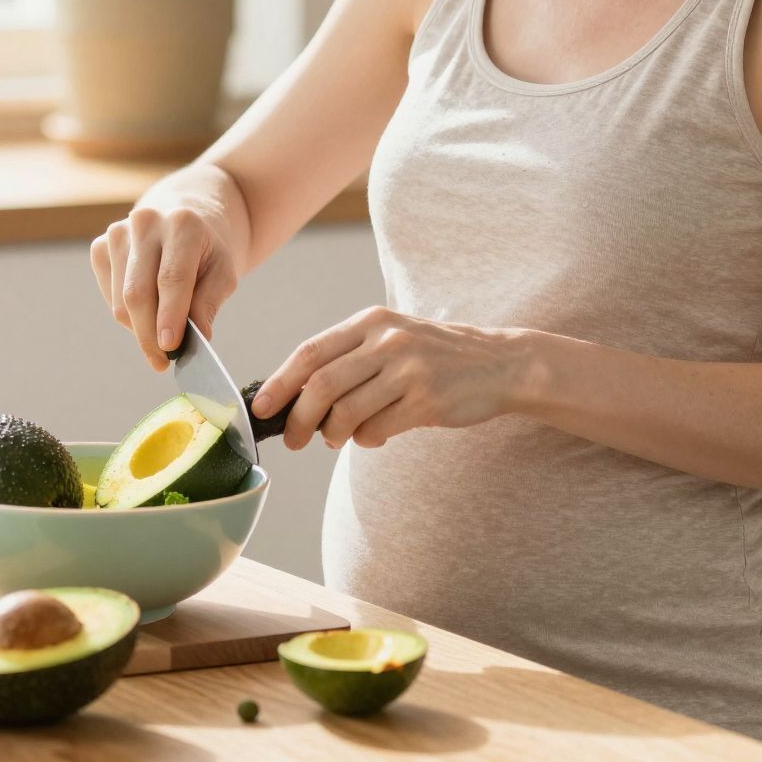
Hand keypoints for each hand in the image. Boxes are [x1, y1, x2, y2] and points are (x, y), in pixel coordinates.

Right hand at [90, 202, 238, 371]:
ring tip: (162, 333)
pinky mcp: (100, 247)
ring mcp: (117, 233)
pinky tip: (147, 311)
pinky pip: (108, 296)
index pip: (172, 278)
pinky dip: (127, 315)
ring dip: (140, 328)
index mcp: (183, 224)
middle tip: (162, 361)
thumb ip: (209, 303)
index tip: (170, 347)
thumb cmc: (207, 250)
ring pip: (120, 301)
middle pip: (138, 293)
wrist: (185, 216)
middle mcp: (145, 222)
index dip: (169, 316)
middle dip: (149, 335)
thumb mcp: (223, 272)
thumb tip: (197, 337)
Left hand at [250, 306, 535, 450]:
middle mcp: (388, 340)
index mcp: (372, 321)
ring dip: (332, 434)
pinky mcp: (427, 400)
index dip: (280, 382)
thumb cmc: (437, 355)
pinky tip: (373, 436)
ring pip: (347, 412)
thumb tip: (297, 397)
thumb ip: (350, 359)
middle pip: (321, 385)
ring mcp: (409, 369)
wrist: (499, 363)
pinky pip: (378, 429)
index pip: (311, 351)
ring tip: (334, 439)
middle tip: (292, 440)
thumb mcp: (393, 339)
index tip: (261, 408)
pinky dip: (367, 440)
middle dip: (298, 418)